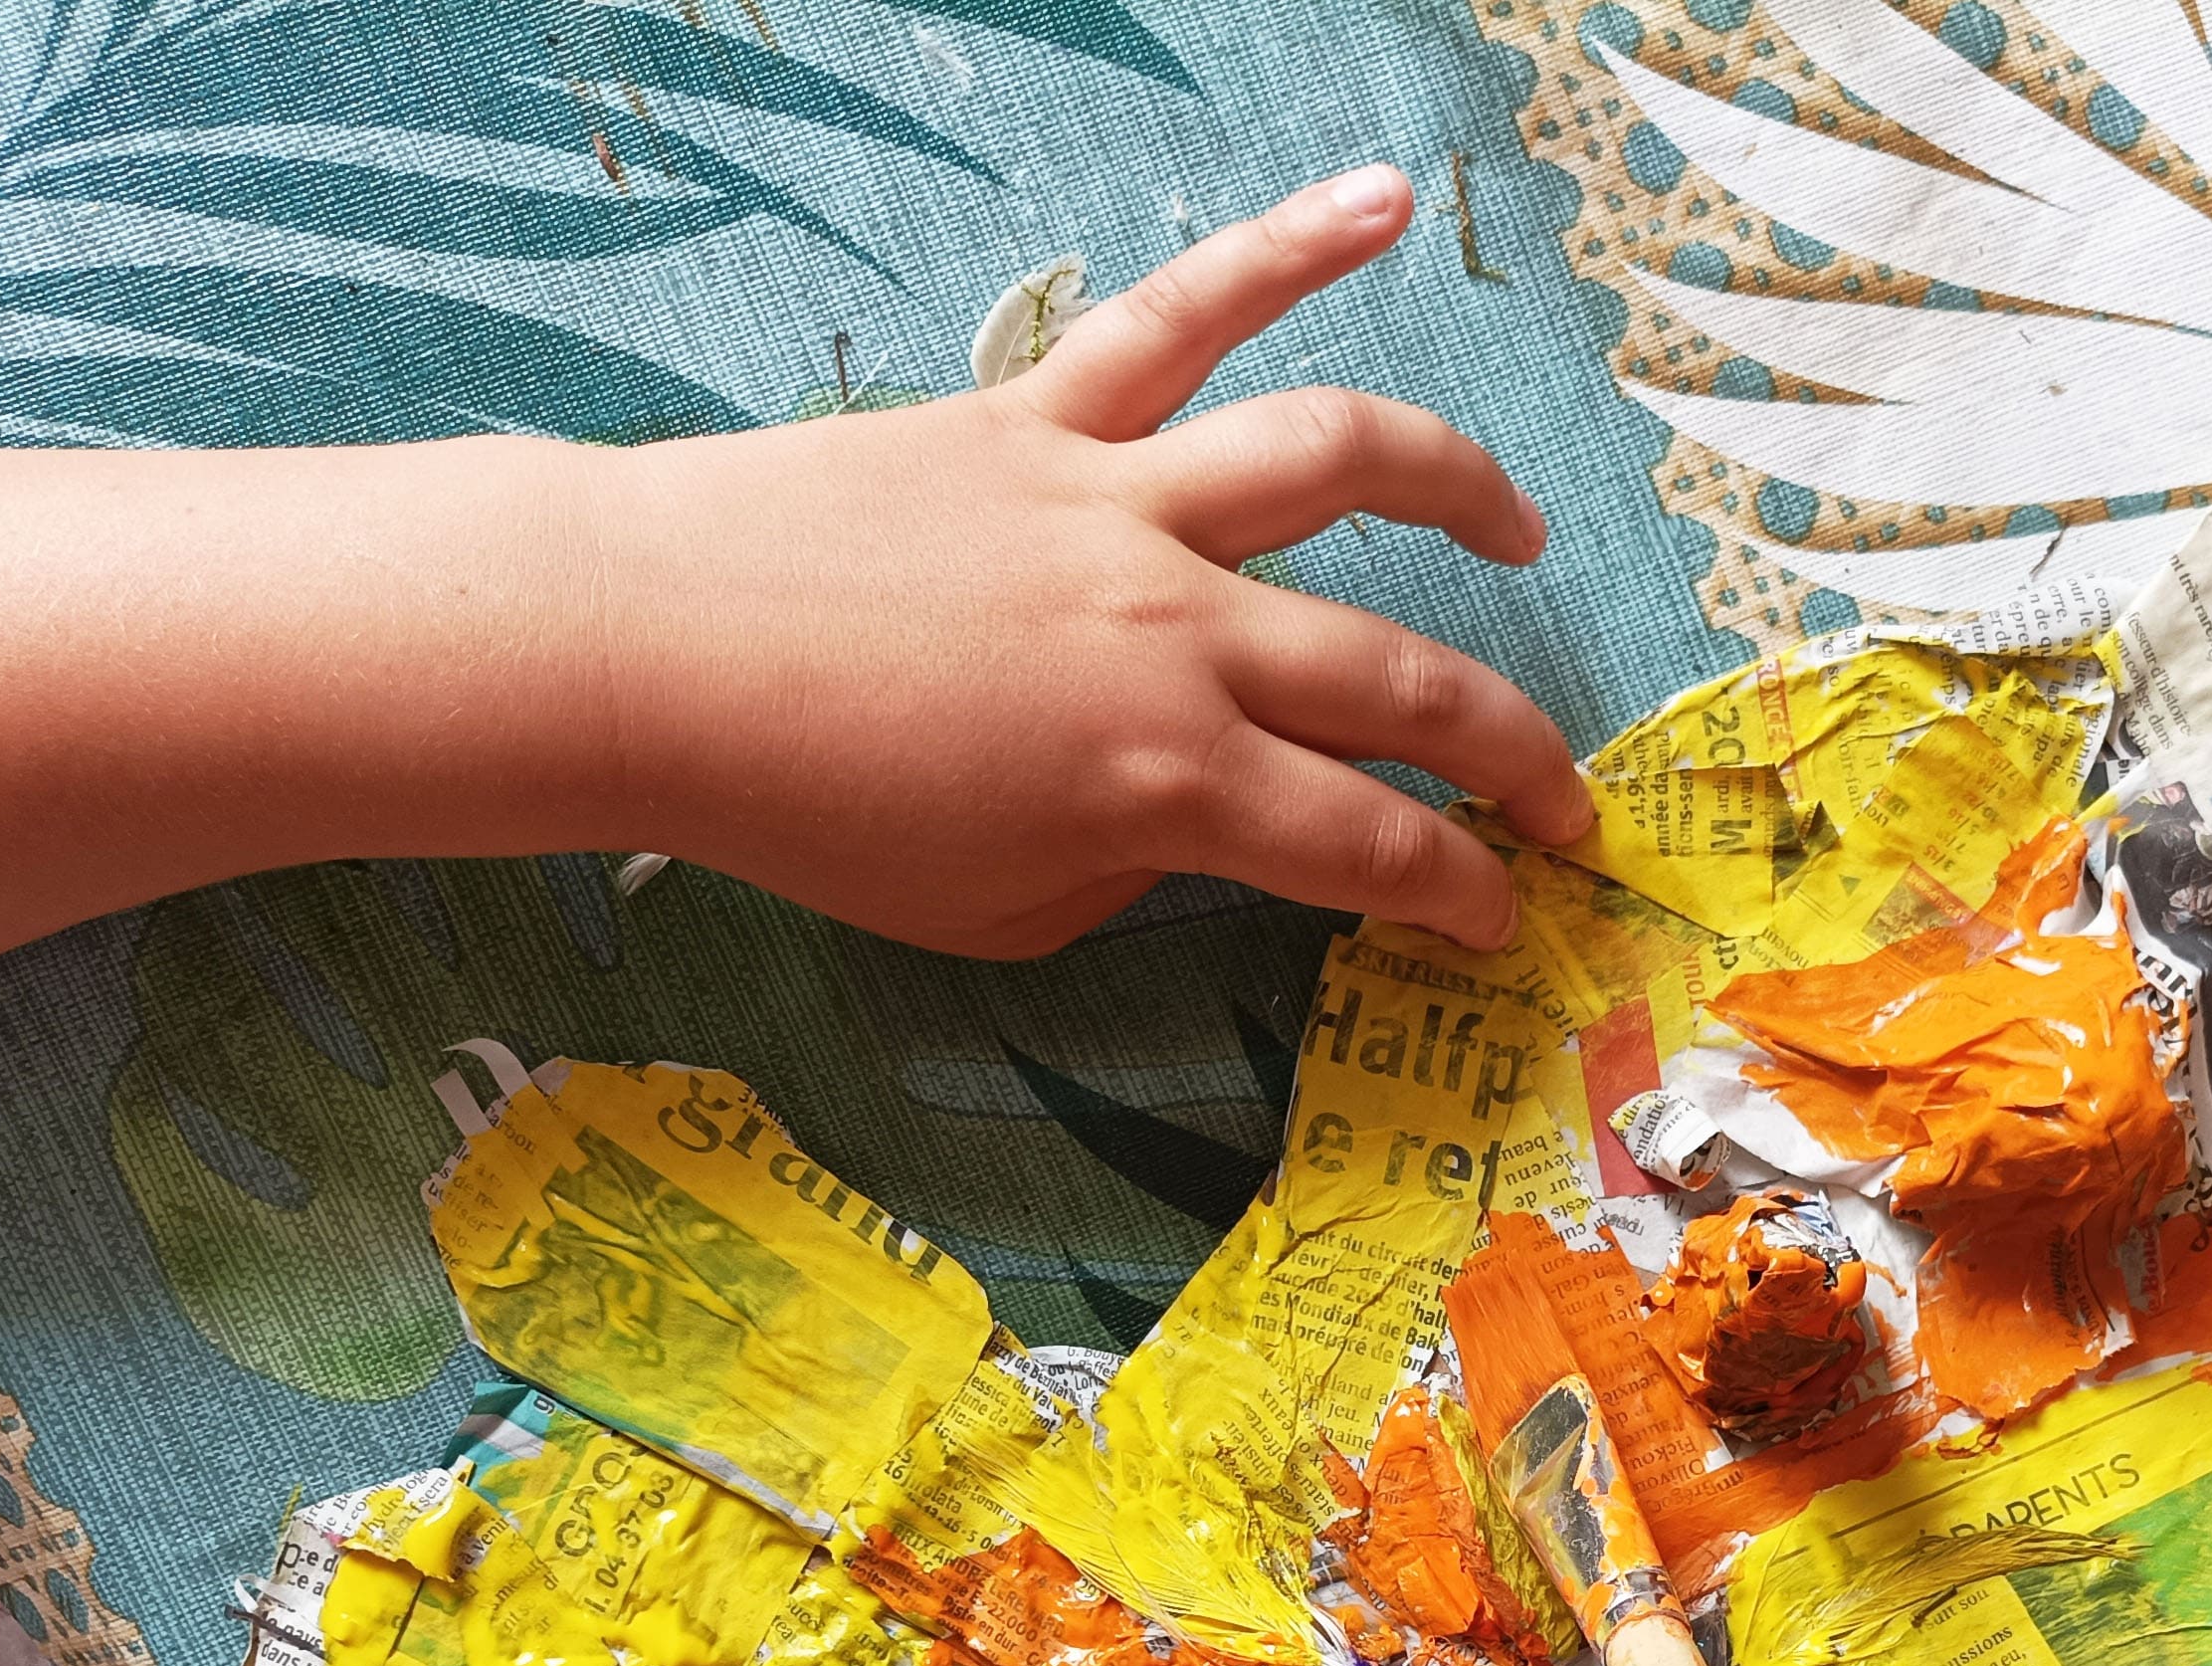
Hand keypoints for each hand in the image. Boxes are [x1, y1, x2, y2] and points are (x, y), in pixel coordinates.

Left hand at [597, 166, 1596, 957]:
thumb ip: (1127, 872)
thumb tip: (1193, 824)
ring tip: (1516, 532)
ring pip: (1340, 463)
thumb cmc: (806, 810)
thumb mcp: (996, 911)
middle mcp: (1174, 632)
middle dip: (1512, 750)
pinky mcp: (1042, 414)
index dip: (1458, 891)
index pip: (1368, 845)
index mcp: (1164, 782)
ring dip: (1460, 490)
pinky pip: (1182, 316)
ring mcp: (1116, 504)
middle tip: (1564, 797)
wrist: (647, 656)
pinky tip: (1380, 203)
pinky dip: (1287, 246)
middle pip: (1399, 679)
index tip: (1502, 914)